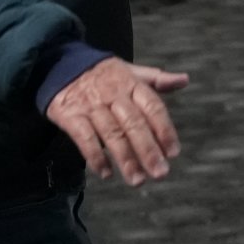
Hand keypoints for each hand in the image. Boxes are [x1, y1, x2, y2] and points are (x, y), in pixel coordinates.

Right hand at [45, 57, 188, 187]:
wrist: (60, 63)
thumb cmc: (102, 74)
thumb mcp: (130, 71)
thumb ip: (157, 80)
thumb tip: (184, 80)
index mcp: (131, 84)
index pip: (152, 107)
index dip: (164, 130)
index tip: (173, 152)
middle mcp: (113, 95)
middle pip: (134, 124)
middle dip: (148, 150)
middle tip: (160, 173)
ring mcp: (91, 106)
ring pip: (112, 134)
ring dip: (126, 159)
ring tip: (137, 179)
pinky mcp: (70, 115)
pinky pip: (84, 138)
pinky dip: (95, 156)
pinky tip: (106, 173)